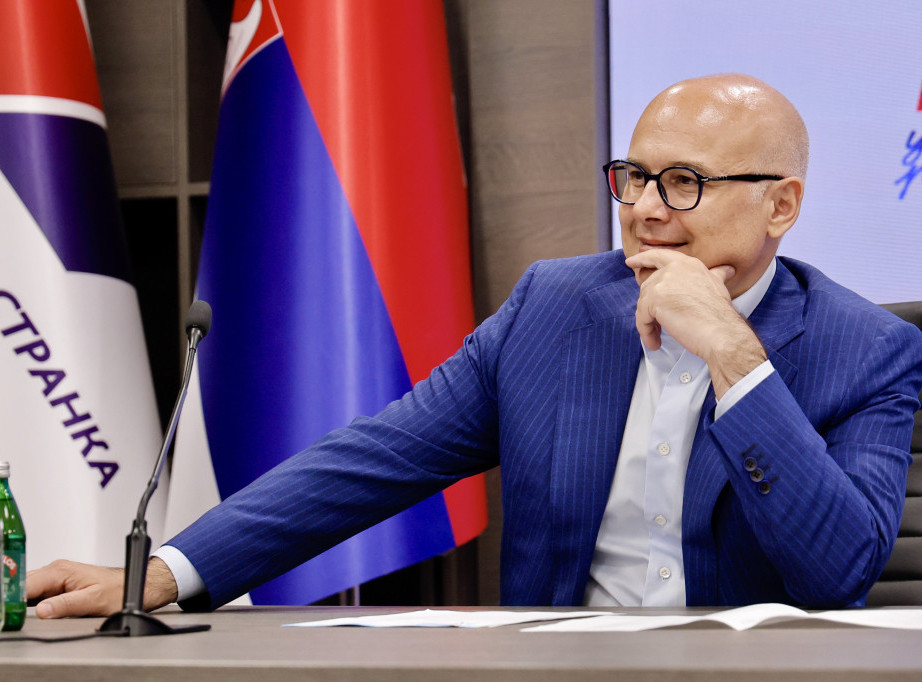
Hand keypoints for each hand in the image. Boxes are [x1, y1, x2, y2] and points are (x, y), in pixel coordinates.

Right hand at [27, 557, 177, 617]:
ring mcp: (57, 576)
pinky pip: (38, 593)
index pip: (25, 584)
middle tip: (20, 617)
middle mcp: (56, 570)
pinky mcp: (59, 584)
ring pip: (29, 589)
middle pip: (23, 586)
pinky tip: (38, 612)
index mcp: (61, 570)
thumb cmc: (119, 591)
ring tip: (29, 615)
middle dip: (18, 601)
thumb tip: (42, 611)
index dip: (15, 599)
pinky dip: (33, 602)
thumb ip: (66, 605)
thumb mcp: (93, 601)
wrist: (136, 585)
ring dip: (24, 602)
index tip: (12, 612)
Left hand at [624, 249, 766, 397]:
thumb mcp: (717, 286)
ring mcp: (663, 283)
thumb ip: (714, 275)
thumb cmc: (720, 316)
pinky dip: (646, 332)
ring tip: (658, 336)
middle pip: (648, 286)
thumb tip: (724, 270)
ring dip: (649, 322)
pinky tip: (654, 342)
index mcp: (688, 264)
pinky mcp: (654, 300)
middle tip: (657, 324)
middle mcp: (674, 268)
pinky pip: (642, 317)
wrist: (722, 333)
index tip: (630, 262)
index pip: (660, 256)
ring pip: (643, 303)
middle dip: (650, 306)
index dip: (643, 258)